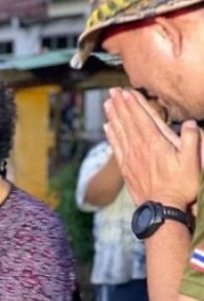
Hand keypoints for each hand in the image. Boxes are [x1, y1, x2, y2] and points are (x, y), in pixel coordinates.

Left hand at [103, 88, 200, 207]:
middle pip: (127, 121)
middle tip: (112, 91)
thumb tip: (190, 122)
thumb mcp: (193, 162)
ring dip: (113, 116)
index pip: (141, 117)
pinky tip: (107, 127)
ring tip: (107, 103)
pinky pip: (115, 147)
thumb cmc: (180, 186)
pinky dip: (110, 135)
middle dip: (120, 104)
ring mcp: (130, 158)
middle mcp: (139, 147)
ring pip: (119, 131)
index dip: (133, 103)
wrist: (161, 209)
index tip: (126, 91)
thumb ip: (192, 140)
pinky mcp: (125, 168)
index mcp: (155, 143)